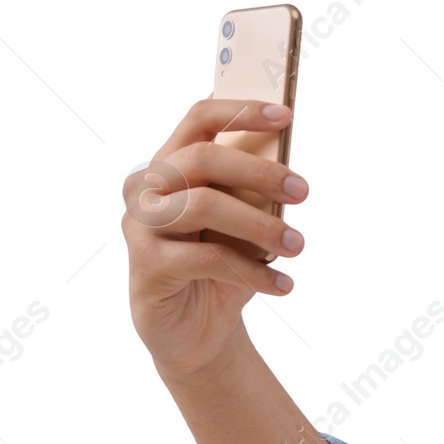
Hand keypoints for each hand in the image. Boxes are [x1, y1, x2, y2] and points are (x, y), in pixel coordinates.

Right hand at [123, 96, 306, 378]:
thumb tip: (287, 170)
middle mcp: (146, 190)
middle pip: (199, 159)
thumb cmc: (221, 267)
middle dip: (259, 172)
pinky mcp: (146, 268)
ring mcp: (141, 228)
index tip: (286, 115)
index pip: (197, 120)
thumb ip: (252, 194)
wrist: (196, 331)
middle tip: (303, 192)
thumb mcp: (243, 226)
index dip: (240, 111)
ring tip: (298, 246)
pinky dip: (254, 273)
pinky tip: (283, 285)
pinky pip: (208, 259)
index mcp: (170, 167)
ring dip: (261, 225)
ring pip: (203, 206)